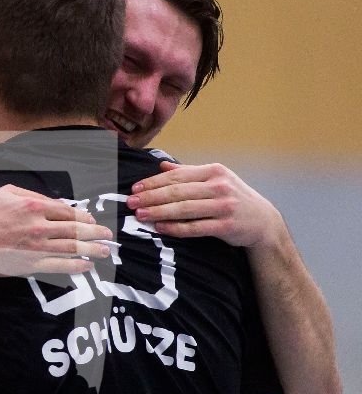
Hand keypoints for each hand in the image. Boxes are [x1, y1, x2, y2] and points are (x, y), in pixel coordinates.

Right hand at [0, 184, 112, 277]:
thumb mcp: (7, 192)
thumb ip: (33, 194)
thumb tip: (54, 203)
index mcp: (34, 206)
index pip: (67, 211)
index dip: (83, 216)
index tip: (91, 220)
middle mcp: (39, 227)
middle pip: (75, 230)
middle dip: (95, 233)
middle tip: (107, 236)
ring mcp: (35, 247)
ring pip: (71, 248)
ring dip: (91, 250)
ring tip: (104, 252)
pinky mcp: (29, 265)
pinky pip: (58, 267)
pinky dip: (74, 267)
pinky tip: (86, 266)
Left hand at [128, 161, 283, 247]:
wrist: (262, 220)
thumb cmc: (233, 197)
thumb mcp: (215, 179)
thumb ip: (188, 173)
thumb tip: (161, 165)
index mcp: (214, 171)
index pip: (177, 176)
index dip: (153, 182)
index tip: (135, 189)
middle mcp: (220, 186)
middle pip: (177, 192)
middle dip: (151, 197)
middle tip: (131, 202)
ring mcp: (224, 206)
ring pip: (184, 209)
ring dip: (159, 212)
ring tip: (140, 215)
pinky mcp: (226, 226)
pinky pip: (195, 227)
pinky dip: (176, 228)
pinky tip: (160, 228)